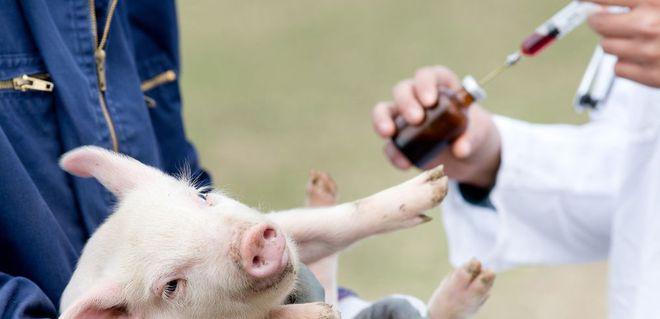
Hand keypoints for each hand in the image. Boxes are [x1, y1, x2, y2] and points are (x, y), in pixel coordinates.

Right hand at [372, 66, 500, 187]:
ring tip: (388, 133)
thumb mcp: (479, 134)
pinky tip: (404, 163)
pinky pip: (390, 144)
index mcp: (440, 87)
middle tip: (416, 119)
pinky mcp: (400, 141)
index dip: (425, 83)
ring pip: (385, 110)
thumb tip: (460, 149)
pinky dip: (393, 153)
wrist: (469, 157)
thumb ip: (472, 138)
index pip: (427, 75)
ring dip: (382, 119)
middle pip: (403, 90)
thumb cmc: (474, 134)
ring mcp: (404, 119)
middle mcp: (417, 98)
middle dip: (406, 102)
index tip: (429, 100)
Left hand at [586, 0, 659, 86]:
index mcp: (655, 3)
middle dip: (598, 21)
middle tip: (602, 19)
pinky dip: (627, 63)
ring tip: (636, 39)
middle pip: (598, 24)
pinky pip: (618, 68)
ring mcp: (648, 52)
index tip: (583, 1)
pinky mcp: (650, 76)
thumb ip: (636, 2)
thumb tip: (600, 5)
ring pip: (606, 47)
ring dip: (616, 43)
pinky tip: (643, 57)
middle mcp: (649, 27)